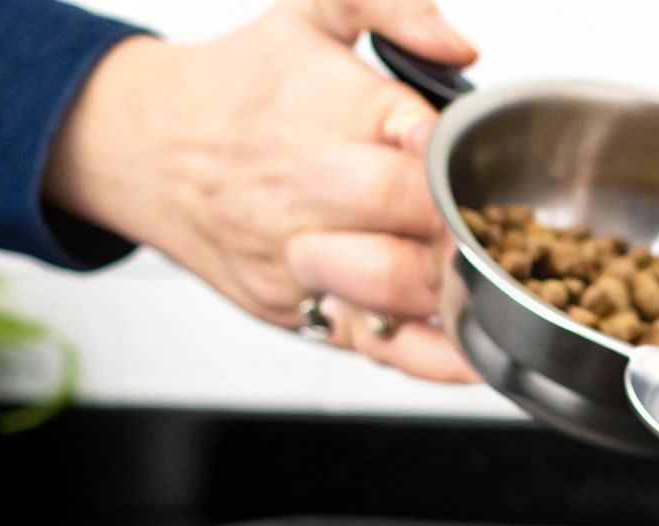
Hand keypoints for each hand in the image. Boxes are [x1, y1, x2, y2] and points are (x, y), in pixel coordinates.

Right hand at [44, 0, 480, 382]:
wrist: (142, 147)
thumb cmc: (238, 86)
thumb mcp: (311, 13)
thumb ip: (396, 8)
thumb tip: (462, 46)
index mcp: (338, 115)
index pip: (428, 144)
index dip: (471, 165)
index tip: (500, 175)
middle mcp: (319, 190)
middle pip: (414, 221)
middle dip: (472, 232)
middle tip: (516, 238)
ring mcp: (306, 257)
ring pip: (396, 290)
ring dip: (458, 294)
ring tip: (503, 288)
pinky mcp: (299, 309)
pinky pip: (374, 344)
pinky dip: (432, 358)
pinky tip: (477, 352)